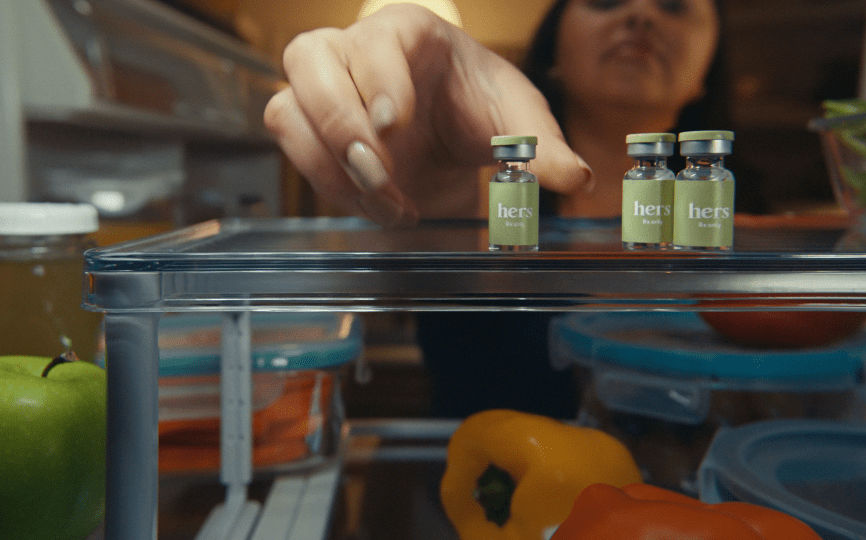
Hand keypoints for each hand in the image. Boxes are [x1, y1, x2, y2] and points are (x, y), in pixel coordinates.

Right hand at [264, 4, 591, 225]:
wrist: (444, 128)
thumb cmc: (476, 107)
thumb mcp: (515, 120)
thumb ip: (542, 145)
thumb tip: (575, 178)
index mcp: (408, 31)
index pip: (378, 41)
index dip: (380, 81)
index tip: (396, 125)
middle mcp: (354, 47)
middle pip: (312, 63)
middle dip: (344, 127)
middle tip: (383, 177)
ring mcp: (321, 83)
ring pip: (290, 106)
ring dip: (331, 165)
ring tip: (387, 203)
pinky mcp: (305, 120)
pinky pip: (292, 144)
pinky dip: (325, 181)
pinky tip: (371, 202)